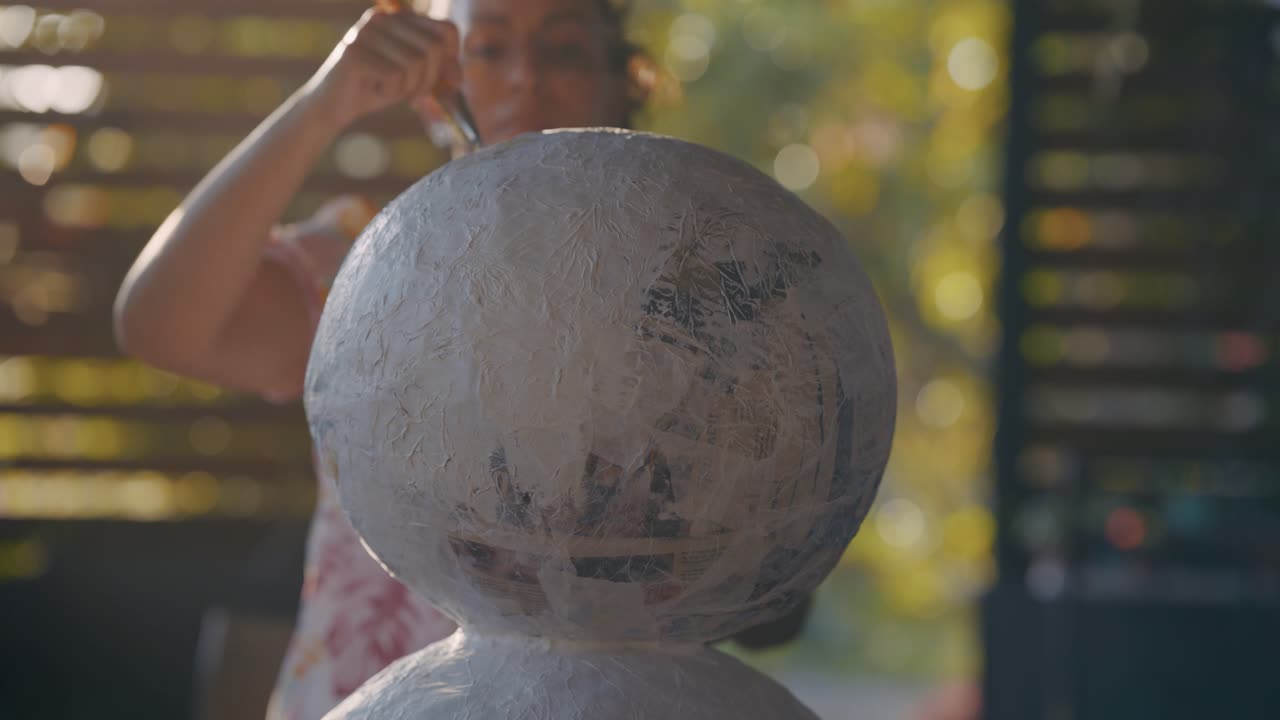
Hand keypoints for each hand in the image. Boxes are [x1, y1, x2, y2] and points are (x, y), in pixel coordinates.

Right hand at [303, 7, 460, 130]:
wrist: (333, 106)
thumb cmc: (376, 89)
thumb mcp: (414, 78)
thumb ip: (437, 72)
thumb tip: (458, 78)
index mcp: (398, 17)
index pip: (446, 29)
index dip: (453, 58)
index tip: (448, 81)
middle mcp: (382, 18)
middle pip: (434, 48)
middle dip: (431, 80)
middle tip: (416, 98)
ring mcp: (366, 32)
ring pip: (416, 63)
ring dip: (409, 89)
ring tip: (390, 92)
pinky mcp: (354, 52)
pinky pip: (394, 76)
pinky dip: (390, 93)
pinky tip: (374, 91)